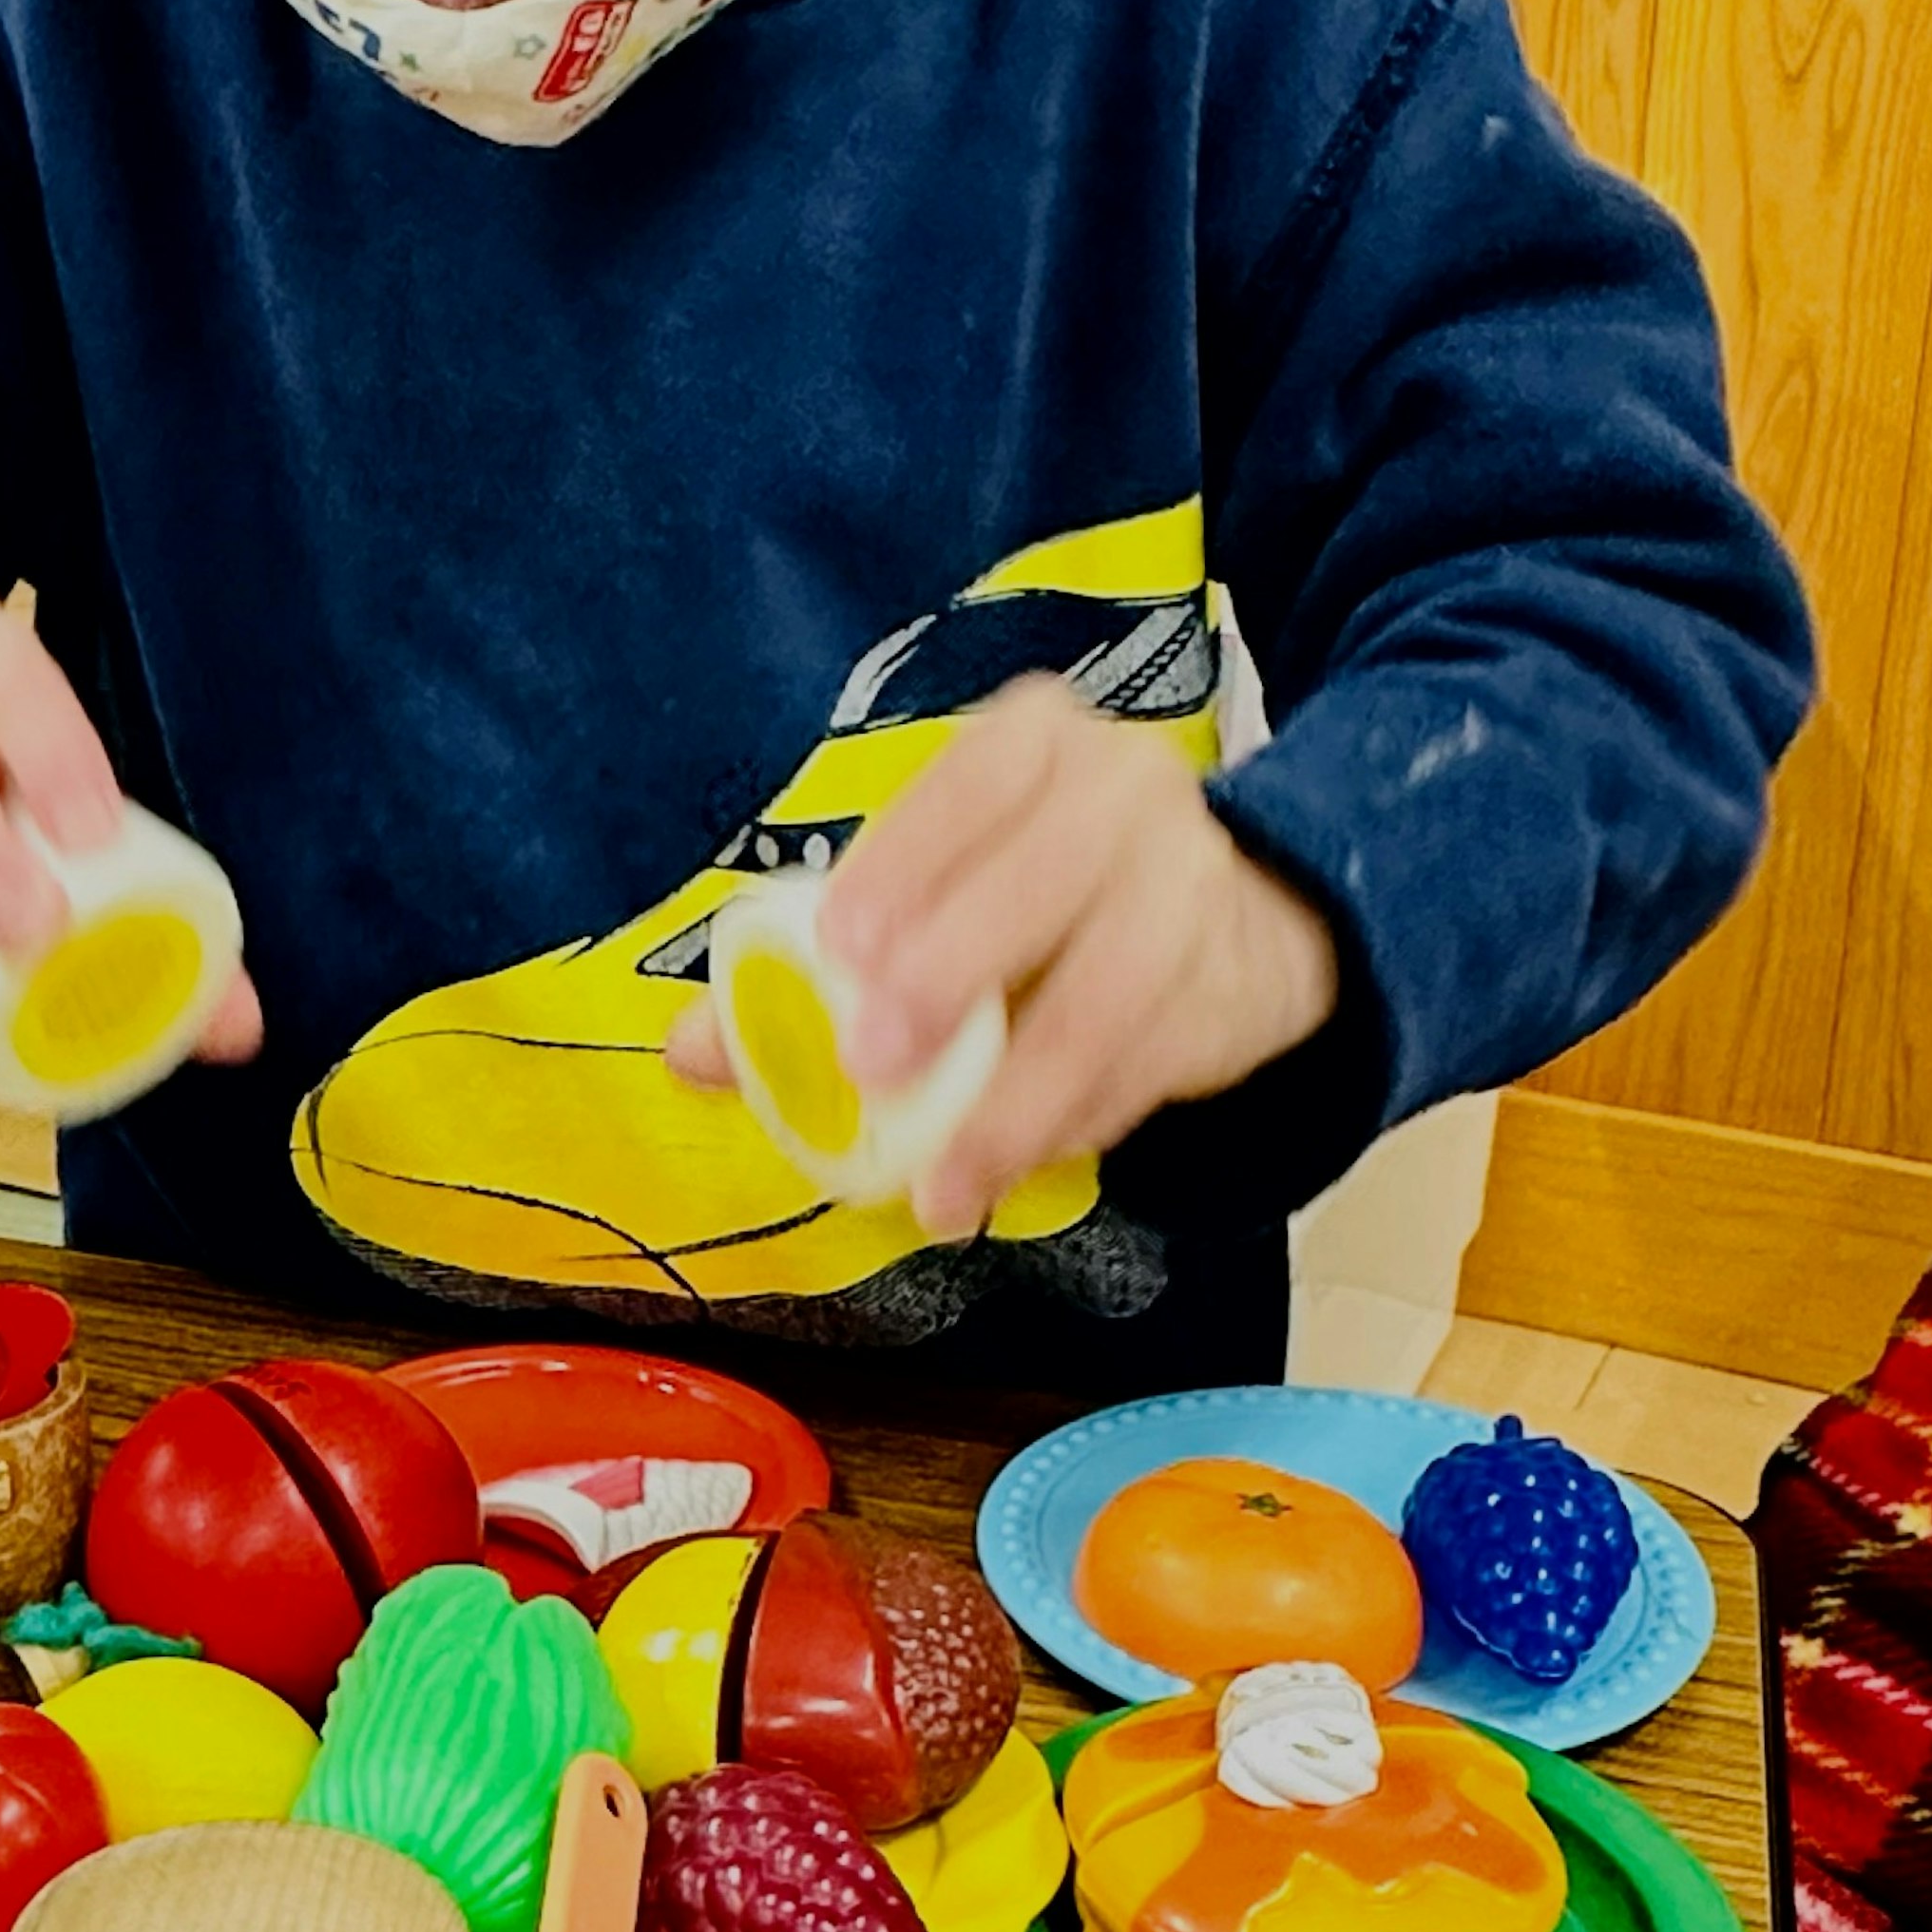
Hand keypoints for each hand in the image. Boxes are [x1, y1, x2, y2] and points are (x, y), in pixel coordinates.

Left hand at [671, 678, 1339, 1232]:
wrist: (1239, 912)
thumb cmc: (1035, 892)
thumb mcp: (934, 896)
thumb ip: (813, 964)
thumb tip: (692, 1050)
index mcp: (1031, 742)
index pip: (970, 780)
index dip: (907, 860)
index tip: (841, 947)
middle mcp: (1125, 788)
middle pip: (1047, 876)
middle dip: (955, 974)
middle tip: (870, 1065)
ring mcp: (1194, 882)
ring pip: (1109, 993)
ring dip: (1017, 1101)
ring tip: (940, 1189)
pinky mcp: (1235, 981)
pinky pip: (1154, 1063)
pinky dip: (1079, 1125)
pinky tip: (1012, 1170)